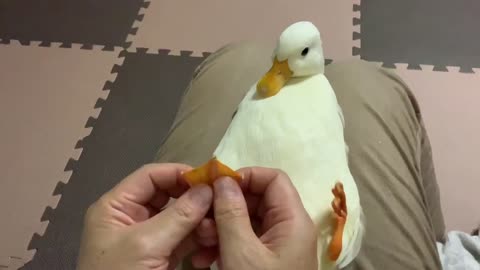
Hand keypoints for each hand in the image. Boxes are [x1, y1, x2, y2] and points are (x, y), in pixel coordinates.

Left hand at [76, 163, 214, 269]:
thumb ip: (178, 215)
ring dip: (200, 219)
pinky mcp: (160, 256)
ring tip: (218, 225)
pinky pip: (183, 238)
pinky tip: (214, 238)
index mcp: (116, 207)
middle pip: (167, 195)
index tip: (208, 178)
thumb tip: (208, 189)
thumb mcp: (146, 244)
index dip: (178, 173)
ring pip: (179, 217)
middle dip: (193, 198)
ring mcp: (147, 238)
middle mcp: (130, 217)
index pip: (149, 177)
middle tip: (220, 200)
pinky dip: (199, 237)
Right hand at [192, 167, 317, 269]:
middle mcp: (288, 228)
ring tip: (200, 242)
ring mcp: (277, 246)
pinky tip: (204, 258)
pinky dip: (224, 244)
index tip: (217, 185)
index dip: (245, 176)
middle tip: (202, 218)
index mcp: (292, 220)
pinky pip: (245, 241)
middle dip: (226, 206)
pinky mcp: (266, 261)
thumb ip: (231, 213)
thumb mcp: (241, 252)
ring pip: (247, 221)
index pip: (274, 179)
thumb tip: (224, 180)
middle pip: (257, 199)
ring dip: (220, 227)